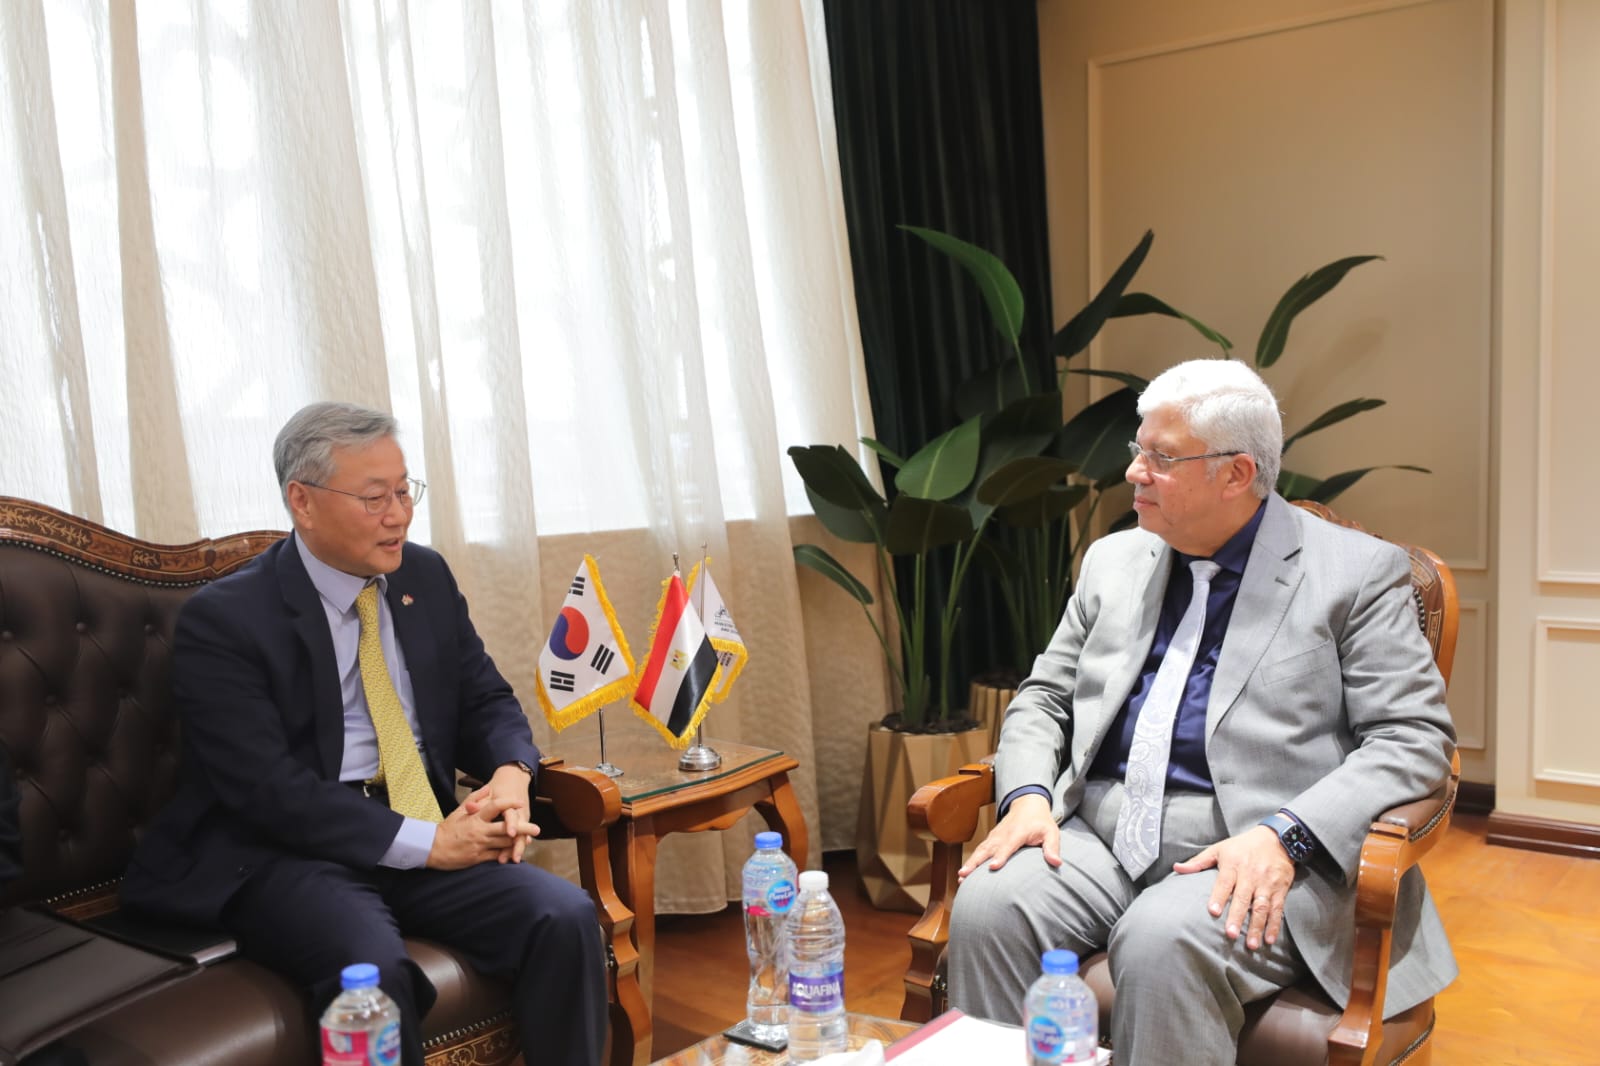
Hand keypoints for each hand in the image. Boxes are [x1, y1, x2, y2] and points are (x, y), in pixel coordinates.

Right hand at [425, 792, 538, 869]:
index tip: (520, 802)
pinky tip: (515, 854)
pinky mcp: (478, 857)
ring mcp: (480, 845)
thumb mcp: (459, 810)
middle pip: (505, 828)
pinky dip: (506, 854)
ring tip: (529, 841)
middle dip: (523, 828)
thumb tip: (488, 787)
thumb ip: (475, 799)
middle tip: (536, 828)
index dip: (509, 803)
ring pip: (503, 843)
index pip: (495, 807)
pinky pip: (496, 856)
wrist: (433, 848)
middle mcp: (480, 831)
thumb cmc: (448, 828)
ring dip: (517, 842)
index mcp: (476, 817)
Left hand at [482, 763, 537, 863]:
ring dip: (517, 847)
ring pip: (522, 834)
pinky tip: (514, 856)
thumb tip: (469, 808)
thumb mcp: (487, 792)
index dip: (512, 824)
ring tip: (513, 860)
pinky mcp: (523, 823)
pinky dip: (518, 845)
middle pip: (520, 828)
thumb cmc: (498, 788)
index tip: (510, 834)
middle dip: (517, 843)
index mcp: (508, 802)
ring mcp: (522, 818)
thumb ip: (476, 801)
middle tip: (513, 857)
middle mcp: (517, 811)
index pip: (511, 814)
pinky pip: (521, 836)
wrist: (514, 779)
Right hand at [957, 793, 1061, 878]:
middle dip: (975, 862)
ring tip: (960, 877)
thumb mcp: (1051, 832)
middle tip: (964, 875)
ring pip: (980, 850)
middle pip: (987, 849)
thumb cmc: (1041, 821)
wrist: (1027, 804)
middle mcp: (1003, 834)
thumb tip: (1057, 863)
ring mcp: (995, 836)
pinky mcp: (991, 839)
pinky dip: (971, 861)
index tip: (993, 867)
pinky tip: (964, 874)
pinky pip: (979, 850)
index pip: (1008, 845)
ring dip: (970, 863)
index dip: (1001, 856)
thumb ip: (1052, 847)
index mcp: (1018, 832)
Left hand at [1173, 825, 1295, 949]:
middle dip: (1237, 916)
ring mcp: (1266, 884)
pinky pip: (1277, 909)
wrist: (1277, 839)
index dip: (1219, 897)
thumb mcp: (1219, 849)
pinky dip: (1274, 925)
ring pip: (1261, 907)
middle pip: (1243, 898)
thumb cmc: (1243, 846)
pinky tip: (1269, 939)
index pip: (1225, 882)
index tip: (1212, 911)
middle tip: (1230, 934)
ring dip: (1257, 926)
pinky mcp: (1280, 890)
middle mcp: (1251, 875)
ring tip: (1250, 944)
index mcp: (1234, 865)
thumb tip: (1176, 868)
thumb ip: (1198, 862)